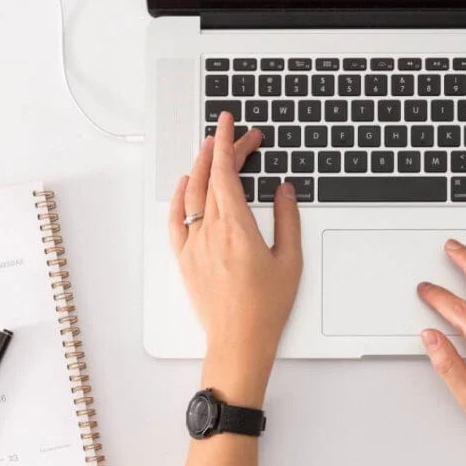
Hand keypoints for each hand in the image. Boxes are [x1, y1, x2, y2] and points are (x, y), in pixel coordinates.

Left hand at [169, 113, 301, 405]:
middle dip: (223, 150)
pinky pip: (176, 220)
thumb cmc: (266, 307)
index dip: (228, 143)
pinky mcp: (184, 259)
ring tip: (211, 149)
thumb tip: (284, 190)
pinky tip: (186, 184)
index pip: (226, 173)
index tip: (231, 124)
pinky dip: (179, 197)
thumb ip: (288, 219)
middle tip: (238, 136)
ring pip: (192, 194)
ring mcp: (193, 244)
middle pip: (211, 178)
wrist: (238, 340)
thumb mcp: (290, 260)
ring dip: (200, 167)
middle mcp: (210, 232)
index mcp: (237, 228)